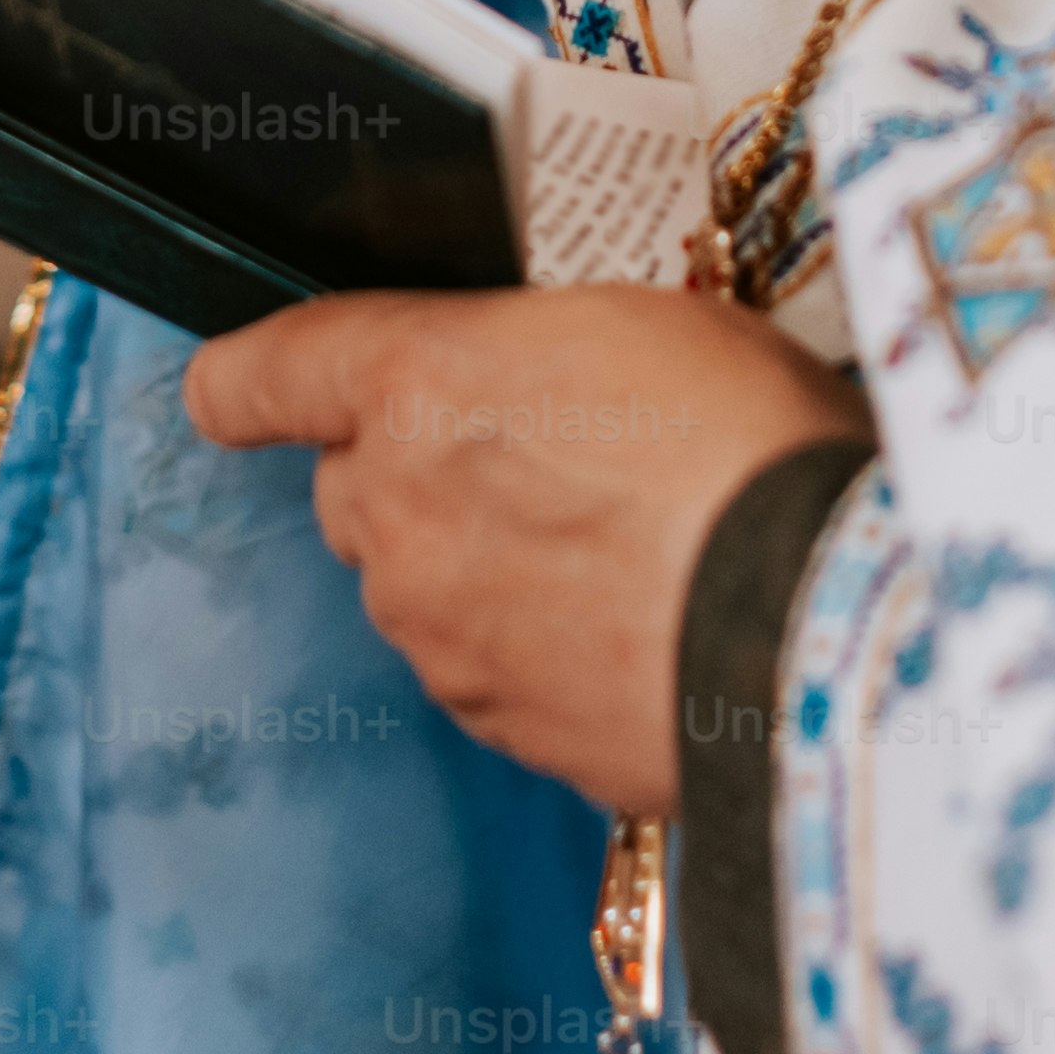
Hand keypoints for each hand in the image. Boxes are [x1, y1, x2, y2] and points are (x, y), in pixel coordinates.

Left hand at [185, 284, 862, 815]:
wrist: (829, 631)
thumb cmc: (760, 447)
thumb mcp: (651, 325)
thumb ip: (541, 352)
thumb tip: (533, 382)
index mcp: (420, 385)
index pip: (274, 374)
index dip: (244, 380)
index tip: (225, 392)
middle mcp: (399, 513)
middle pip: (359, 489)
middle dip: (422, 475)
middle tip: (552, 461)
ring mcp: (441, 635)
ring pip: (424, 588)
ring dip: (488, 568)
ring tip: (628, 552)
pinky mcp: (499, 728)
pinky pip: (490, 672)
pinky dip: (540, 652)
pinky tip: (639, 628)